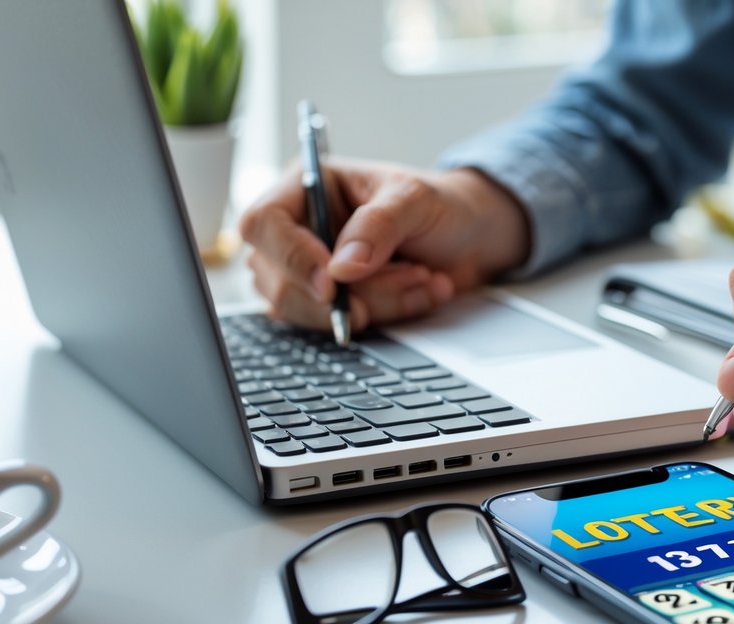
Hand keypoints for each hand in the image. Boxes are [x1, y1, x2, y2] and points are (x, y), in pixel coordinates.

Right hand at [239, 159, 529, 331]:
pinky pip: (334, 327)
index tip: (332, 281)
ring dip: (374, 304)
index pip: (263, 222)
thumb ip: (380, 225)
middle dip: (350, 290)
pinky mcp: (327, 305)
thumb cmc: (439, 206)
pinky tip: (416, 293)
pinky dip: (383, 317)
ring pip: (307, 311)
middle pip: (277, 279)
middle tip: (410, 273)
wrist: (470, 239)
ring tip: (420, 276)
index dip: (291, 256)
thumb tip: (341, 268)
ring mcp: (307, 272)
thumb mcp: (417, 200)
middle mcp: (297, 230)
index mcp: (305, 186)